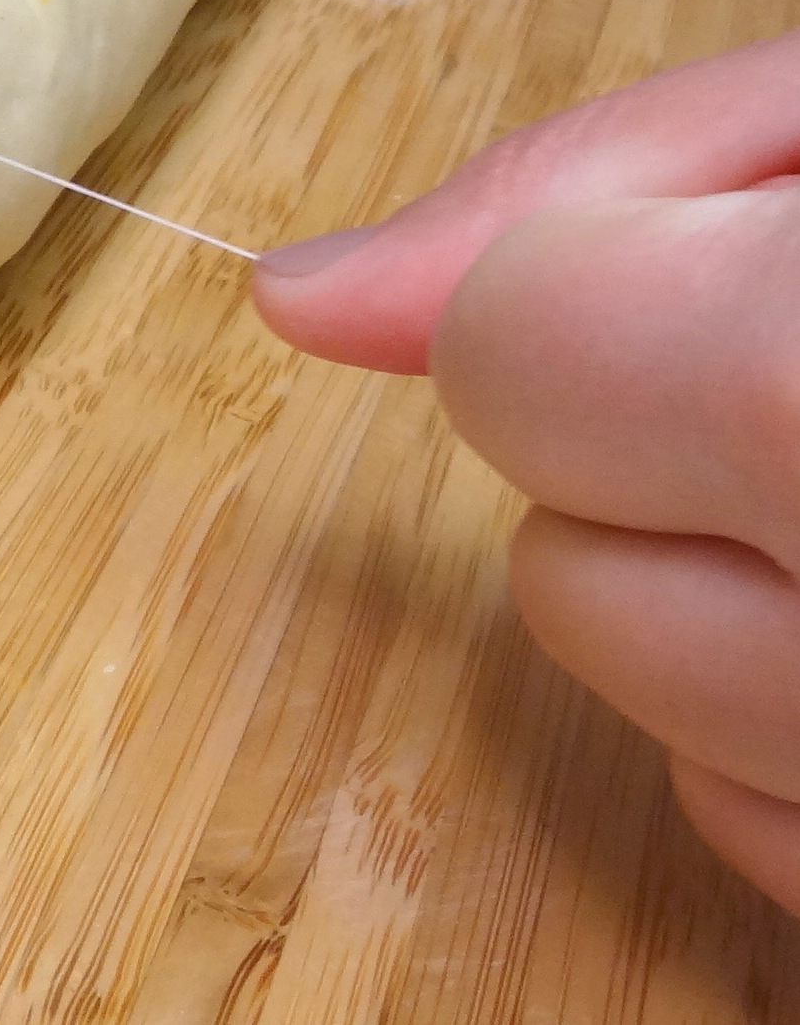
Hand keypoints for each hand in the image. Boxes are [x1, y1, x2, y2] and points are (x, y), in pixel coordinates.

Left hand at [255, 30, 799, 907]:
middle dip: (634, 460)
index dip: (569, 298)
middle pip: (569, 590)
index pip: (522, 363)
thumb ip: (586, 186)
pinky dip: (796, 741)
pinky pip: (783, 862)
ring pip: (670, 749)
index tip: (673, 270)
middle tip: (793, 371)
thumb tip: (298, 297)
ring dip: (721, 608)